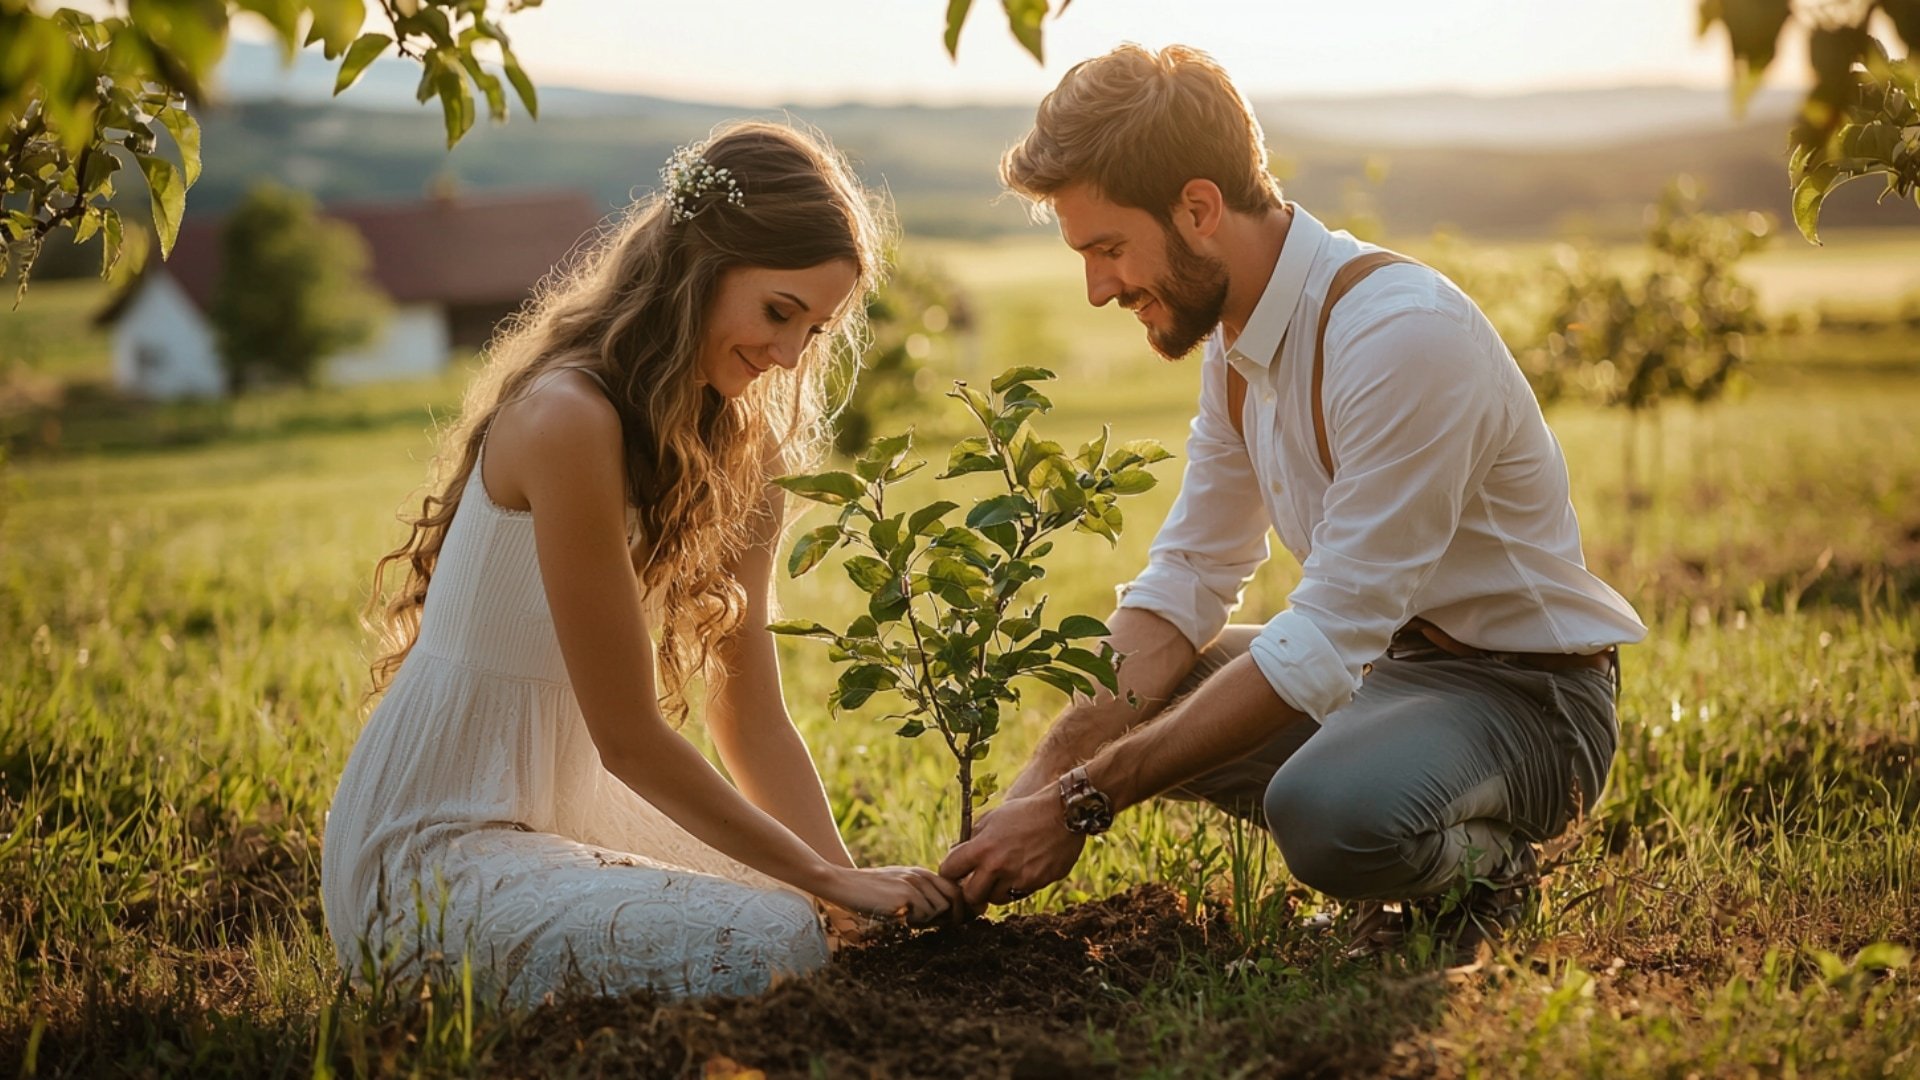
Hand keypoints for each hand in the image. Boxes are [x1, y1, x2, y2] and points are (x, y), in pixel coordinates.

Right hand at [814, 864, 961, 926]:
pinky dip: (915, 922)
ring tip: (909, 919)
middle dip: (948, 916)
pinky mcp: (905, 894)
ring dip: (928, 920)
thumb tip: (942, 916)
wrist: (843, 884)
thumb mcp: (898, 887)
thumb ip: (919, 895)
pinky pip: (923, 915)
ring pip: (939, 909)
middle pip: (953, 899)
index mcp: (920, 873)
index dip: (959, 907)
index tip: (953, 922)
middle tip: (931, 925)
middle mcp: (920, 875)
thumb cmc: (869, 892)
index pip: (954, 888)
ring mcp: (913, 883)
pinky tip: (899, 918)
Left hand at [939, 790, 1085, 914]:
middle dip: (970, 890)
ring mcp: (1017, 878)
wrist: (1064, 814)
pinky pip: (1018, 895)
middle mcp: (997, 866)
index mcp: (982, 847)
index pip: (949, 871)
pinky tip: (1020, 872)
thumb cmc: (1025, 812)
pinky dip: (1015, 888)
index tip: (955, 872)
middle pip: (970, 896)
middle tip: (976, 881)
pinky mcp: (1036, 884)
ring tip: (1001, 875)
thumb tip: (957, 854)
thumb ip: (973, 838)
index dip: (949, 872)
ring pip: (995, 899)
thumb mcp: (992, 817)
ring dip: (994, 891)